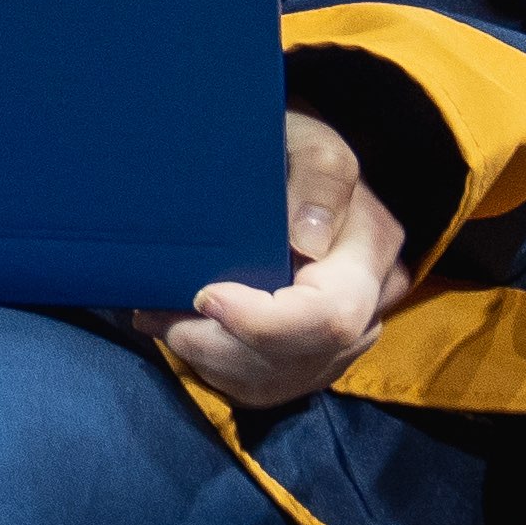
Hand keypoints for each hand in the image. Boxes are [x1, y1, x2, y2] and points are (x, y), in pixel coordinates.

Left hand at [160, 106, 409, 409]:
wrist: (304, 169)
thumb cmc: (297, 145)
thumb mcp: (309, 137)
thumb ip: (319, 177)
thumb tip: (307, 242)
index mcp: (370, 254)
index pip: (330, 318)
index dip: (262, 322)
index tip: (204, 294)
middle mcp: (367, 309)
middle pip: (296, 361)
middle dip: (218, 345)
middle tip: (155, 309)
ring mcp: (343, 342)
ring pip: (276, 383)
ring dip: (209, 359)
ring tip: (159, 317)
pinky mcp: (313, 358)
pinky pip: (265, 387)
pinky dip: (218, 369)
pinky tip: (184, 333)